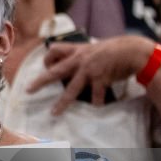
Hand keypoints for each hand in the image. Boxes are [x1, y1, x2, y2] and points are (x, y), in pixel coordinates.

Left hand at [28, 35, 151, 112]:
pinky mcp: (101, 79)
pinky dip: (96, 101)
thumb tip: (72, 61)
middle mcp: (79, 60)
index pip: (53, 50)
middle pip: (55, 72)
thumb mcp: (93, 47)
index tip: (46, 66)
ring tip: (54, 113)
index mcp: (76, 50)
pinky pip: (95, 94)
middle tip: (28, 90)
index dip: (47, 59)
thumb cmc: (114, 49)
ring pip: (72, 89)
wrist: (132, 50)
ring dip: (62, 102)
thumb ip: (81, 54)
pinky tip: (96, 106)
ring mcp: (89, 71)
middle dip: (40, 81)